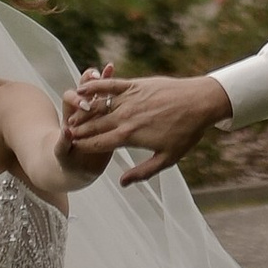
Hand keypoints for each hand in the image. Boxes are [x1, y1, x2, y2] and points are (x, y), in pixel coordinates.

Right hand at [60, 67, 232, 188]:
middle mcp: (126, 117)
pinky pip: (110, 85)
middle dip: (80, 130)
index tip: (73, 147)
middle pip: (95, 125)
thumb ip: (143, 172)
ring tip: (72, 116)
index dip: (84, 146)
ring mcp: (130, 99)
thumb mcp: (168, 158)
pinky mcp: (135, 85)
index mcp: (131, 136)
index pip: (100, 143)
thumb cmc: (186, 132)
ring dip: (84, 112)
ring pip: (99, 107)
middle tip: (67, 133)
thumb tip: (122, 182)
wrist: (200, 102)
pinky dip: (95, 86)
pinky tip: (83, 88)